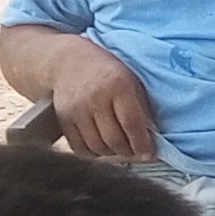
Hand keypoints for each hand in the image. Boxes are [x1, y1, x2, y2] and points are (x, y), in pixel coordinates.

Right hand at [47, 37, 161, 161]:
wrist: (68, 61)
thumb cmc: (107, 72)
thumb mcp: (131, 81)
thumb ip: (141, 108)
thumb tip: (151, 138)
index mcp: (118, 86)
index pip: (131, 123)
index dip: (142, 143)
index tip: (149, 154)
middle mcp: (95, 98)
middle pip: (114, 139)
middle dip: (128, 151)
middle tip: (136, 152)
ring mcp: (76, 110)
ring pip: (97, 146)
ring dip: (112, 153)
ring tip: (120, 149)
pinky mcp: (63, 119)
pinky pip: (79, 147)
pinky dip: (93, 153)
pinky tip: (102, 147)